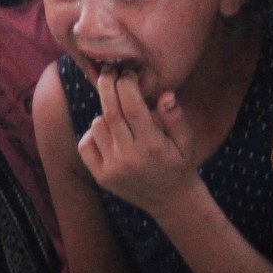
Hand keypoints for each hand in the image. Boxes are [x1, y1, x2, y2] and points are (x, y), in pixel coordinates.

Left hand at [78, 70, 198, 215]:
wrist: (170, 201)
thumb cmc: (180, 164)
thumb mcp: (186, 141)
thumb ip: (176, 118)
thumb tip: (165, 95)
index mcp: (152, 145)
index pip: (132, 107)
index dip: (126, 85)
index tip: (127, 73)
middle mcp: (130, 157)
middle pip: (110, 112)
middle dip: (108, 86)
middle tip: (109, 72)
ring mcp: (113, 169)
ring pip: (97, 126)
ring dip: (104, 112)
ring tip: (117, 112)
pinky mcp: (102, 177)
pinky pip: (86, 145)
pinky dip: (93, 134)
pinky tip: (108, 133)